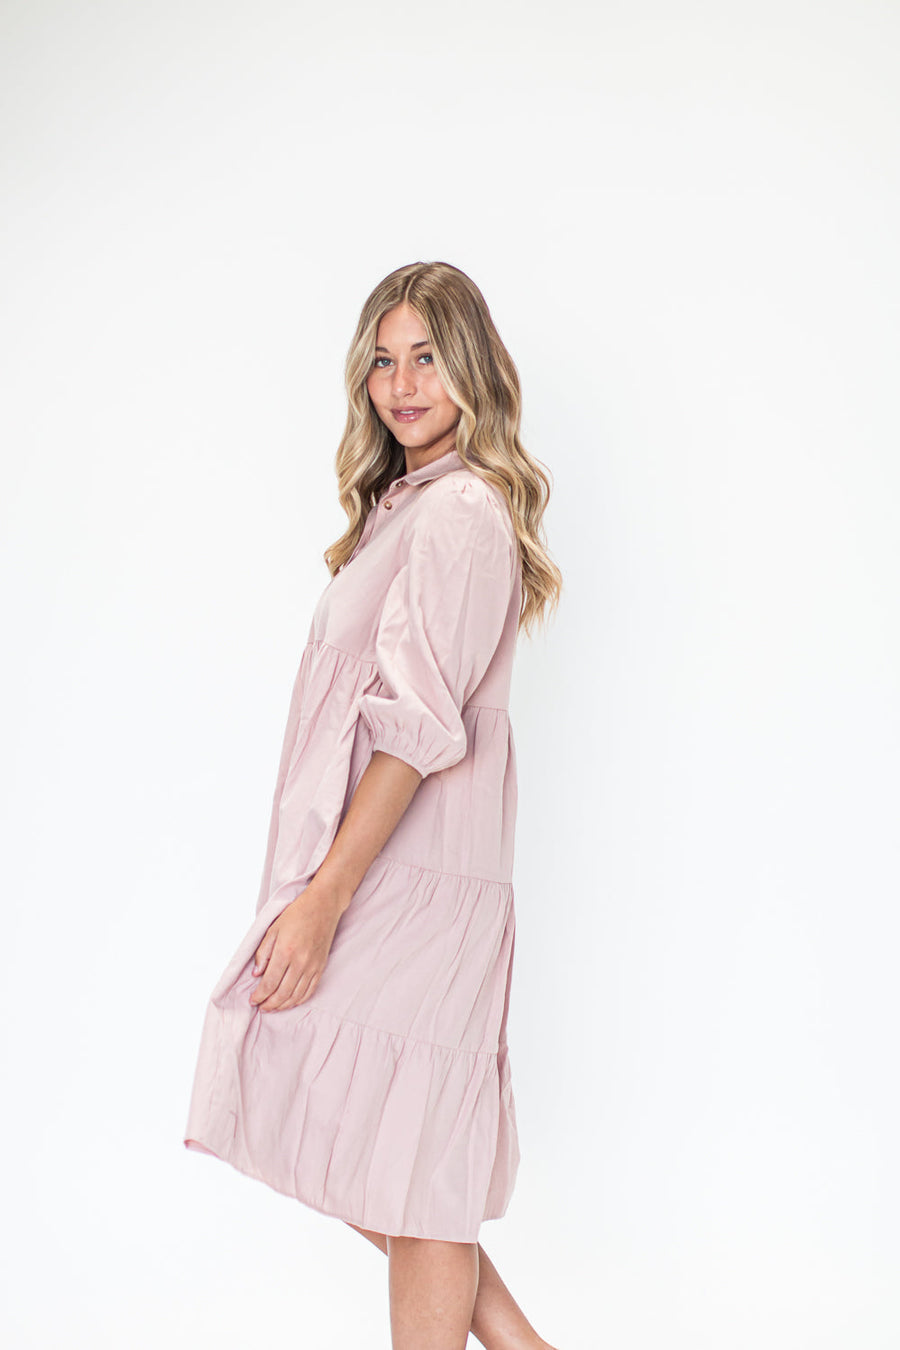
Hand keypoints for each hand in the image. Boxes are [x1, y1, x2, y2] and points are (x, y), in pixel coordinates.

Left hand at [249, 881, 346, 1012]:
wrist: (324, 905)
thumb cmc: (297, 913)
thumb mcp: (273, 929)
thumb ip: (263, 953)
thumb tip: (257, 974)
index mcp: (285, 951)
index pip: (269, 983)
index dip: (259, 995)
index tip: (252, 1000)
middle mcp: (300, 962)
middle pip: (282, 993)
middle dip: (269, 1004)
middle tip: (261, 1006)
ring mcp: (312, 966)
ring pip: (296, 995)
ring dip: (283, 1005)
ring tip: (273, 1007)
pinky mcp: (321, 966)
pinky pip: (310, 990)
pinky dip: (299, 1000)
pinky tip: (290, 1001)